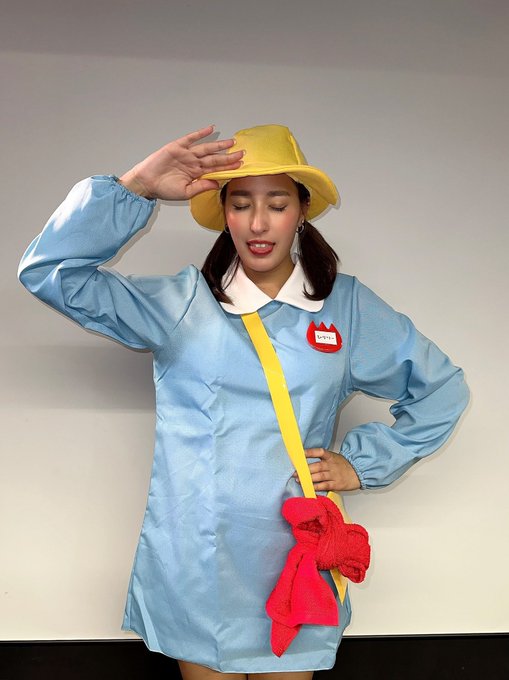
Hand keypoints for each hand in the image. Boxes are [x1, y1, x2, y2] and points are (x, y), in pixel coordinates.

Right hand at [118, 125, 243, 200]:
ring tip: (231, 142)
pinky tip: (211, 129)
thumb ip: (202, 187)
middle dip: (228, 156)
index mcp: (196, 174)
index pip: (215, 169)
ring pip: (206, 148)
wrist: (147, 183)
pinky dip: (200, 134)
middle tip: (242, 153)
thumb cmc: (164, 189)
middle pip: (214, 158)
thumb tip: (217, 184)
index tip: (240, 165)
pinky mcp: (177, 147)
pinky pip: (191, 139)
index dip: (228, 167)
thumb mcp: (186, 192)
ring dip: (219, 145)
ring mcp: (186, 154)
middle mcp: (193, 163)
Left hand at [293, 448, 360, 491]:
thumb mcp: (334, 458)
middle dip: (304, 470)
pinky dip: (316, 486)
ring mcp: (334, 474)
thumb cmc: (343, 465)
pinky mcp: (336, 484)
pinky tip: (309, 487)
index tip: (300, 453)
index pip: (319, 452)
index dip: (309, 452)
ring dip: (308, 478)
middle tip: (294, 472)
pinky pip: (324, 485)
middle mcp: (332, 465)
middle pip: (317, 466)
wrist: (358, 472)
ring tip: (299, 480)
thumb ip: (322, 459)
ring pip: (319, 476)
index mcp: (331, 456)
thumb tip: (304, 461)